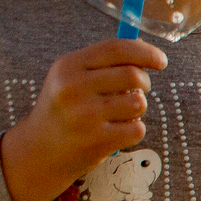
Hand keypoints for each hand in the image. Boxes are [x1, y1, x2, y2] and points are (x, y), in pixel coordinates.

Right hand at [0, 39, 168, 200]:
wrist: (39, 151)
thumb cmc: (64, 109)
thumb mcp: (70, 77)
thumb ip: (104, 62)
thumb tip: (146, 50)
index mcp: (67, 66)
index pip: (116, 49)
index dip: (145, 52)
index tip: (161, 61)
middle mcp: (73, 88)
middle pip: (133, 75)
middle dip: (144, 82)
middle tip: (138, 90)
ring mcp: (85, 115)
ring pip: (139, 103)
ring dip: (138, 108)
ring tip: (121, 113)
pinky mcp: (97, 140)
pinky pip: (137, 129)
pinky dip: (133, 130)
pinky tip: (115, 131)